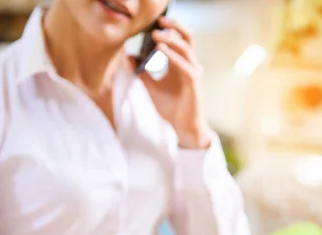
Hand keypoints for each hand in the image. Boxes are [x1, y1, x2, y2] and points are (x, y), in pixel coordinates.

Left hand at [140, 17, 210, 149]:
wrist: (181, 127)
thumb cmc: (170, 108)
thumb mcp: (150, 87)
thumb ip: (141, 71)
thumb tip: (127, 55)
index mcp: (181, 64)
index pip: (178, 39)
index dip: (169, 28)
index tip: (154, 22)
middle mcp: (189, 65)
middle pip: (188, 38)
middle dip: (175, 26)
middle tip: (160, 20)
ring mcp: (193, 73)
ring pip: (186, 48)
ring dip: (171, 39)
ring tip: (156, 34)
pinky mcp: (194, 83)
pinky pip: (184, 65)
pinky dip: (172, 56)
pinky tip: (160, 50)